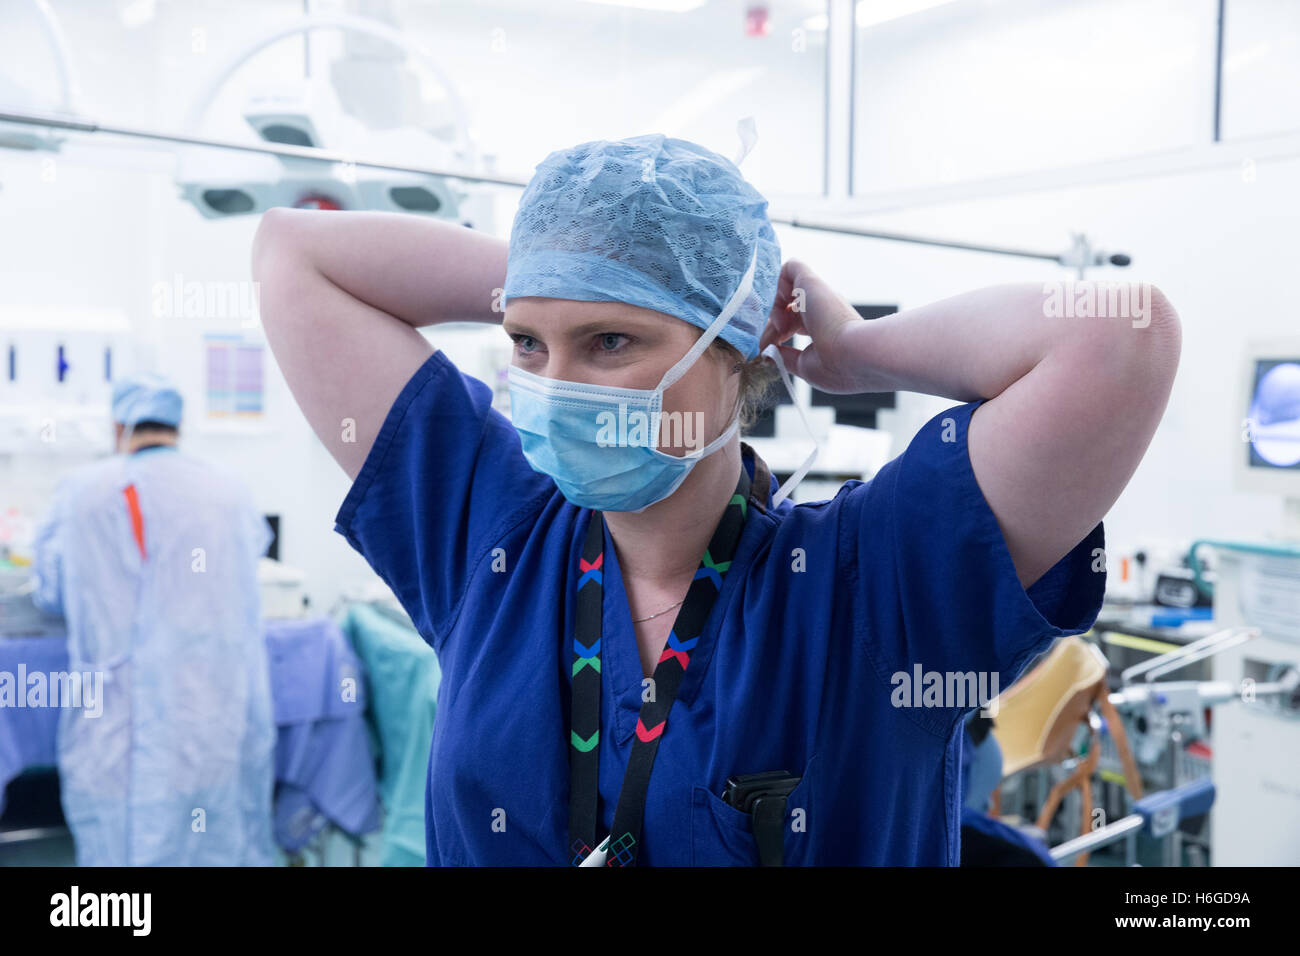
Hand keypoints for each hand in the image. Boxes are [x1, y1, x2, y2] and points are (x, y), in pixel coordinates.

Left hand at [757, 259, 867, 393]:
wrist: (853, 354)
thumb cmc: (836, 366)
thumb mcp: (804, 365)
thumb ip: (785, 357)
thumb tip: (767, 352)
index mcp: (825, 327)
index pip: (792, 323)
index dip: (776, 335)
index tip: (771, 351)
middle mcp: (822, 308)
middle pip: (786, 307)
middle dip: (771, 325)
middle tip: (770, 343)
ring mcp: (817, 293)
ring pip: (785, 288)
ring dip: (773, 309)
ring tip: (781, 329)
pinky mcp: (809, 280)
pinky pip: (788, 268)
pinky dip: (776, 286)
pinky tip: (782, 308)